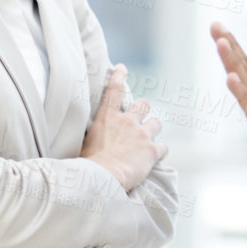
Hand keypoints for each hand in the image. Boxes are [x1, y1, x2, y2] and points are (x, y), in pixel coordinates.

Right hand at [80, 65, 166, 191]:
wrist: (100, 179)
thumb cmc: (85, 165)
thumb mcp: (83, 143)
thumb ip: (92, 136)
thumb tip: (87, 140)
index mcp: (106, 118)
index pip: (114, 90)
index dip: (118, 77)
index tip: (122, 69)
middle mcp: (126, 122)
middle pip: (143, 104)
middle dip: (143, 110)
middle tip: (138, 121)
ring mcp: (141, 135)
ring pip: (156, 123)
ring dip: (153, 129)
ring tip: (147, 140)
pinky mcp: (152, 150)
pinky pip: (163, 147)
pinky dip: (160, 152)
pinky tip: (154, 158)